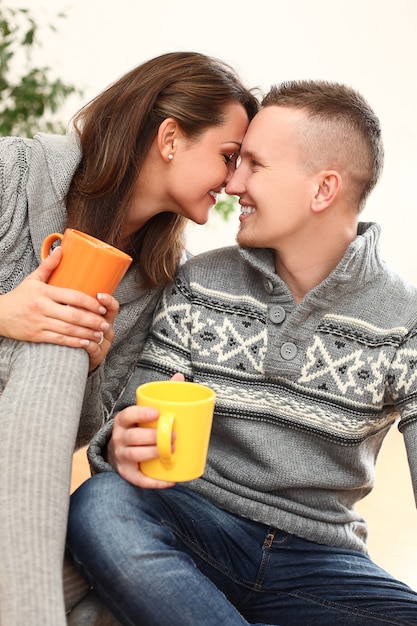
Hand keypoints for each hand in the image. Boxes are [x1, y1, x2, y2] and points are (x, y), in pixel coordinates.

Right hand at [0, 247, 118, 369]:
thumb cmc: (20, 296)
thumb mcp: (33, 279)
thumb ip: (49, 266)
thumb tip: (61, 249)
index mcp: (44, 292)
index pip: (73, 296)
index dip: (90, 303)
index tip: (102, 307)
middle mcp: (43, 307)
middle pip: (73, 315)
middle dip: (92, 321)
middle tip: (105, 324)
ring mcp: (40, 323)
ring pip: (68, 329)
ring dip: (87, 333)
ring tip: (100, 334)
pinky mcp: (37, 336)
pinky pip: (59, 340)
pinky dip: (73, 342)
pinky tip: (85, 342)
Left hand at [82, 292, 118, 370]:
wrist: (77, 356)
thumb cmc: (78, 331)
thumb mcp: (81, 314)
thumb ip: (76, 300)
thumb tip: (63, 280)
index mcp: (105, 317)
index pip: (112, 307)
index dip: (108, 301)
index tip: (99, 295)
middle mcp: (107, 329)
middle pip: (105, 320)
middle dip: (93, 314)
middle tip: (79, 308)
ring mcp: (104, 343)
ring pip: (99, 334)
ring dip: (89, 328)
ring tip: (77, 324)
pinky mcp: (97, 355)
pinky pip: (94, 349)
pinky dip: (88, 345)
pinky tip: (81, 341)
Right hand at [107, 373, 184, 487]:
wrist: (119, 451)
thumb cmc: (137, 428)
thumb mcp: (143, 412)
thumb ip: (160, 395)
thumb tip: (179, 377)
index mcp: (123, 421)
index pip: (127, 415)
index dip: (140, 414)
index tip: (156, 413)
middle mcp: (119, 438)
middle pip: (133, 437)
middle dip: (153, 437)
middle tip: (174, 435)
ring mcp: (121, 456)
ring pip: (135, 455)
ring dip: (154, 454)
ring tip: (171, 451)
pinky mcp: (126, 473)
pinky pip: (139, 479)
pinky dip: (154, 481)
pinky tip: (170, 480)